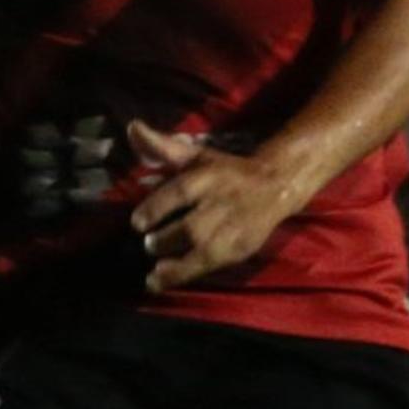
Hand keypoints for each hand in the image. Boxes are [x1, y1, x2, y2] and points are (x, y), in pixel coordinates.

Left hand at [125, 119, 308, 291]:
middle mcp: (221, 205)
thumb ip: (161, 147)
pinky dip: (187, 274)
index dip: (155, 209)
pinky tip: (165, 280)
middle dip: (166, 240)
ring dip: (175, 266)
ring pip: (202, 252)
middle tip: (149, 244)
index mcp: (208, 178)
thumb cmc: (226, 171)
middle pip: (191, 229)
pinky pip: (211, 265)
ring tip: (153, 274)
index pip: (179, 193)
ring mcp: (232, 230)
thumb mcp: (196, 155)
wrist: (276, 186)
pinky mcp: (241, 248)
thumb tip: (132, 127)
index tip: (137, 223)